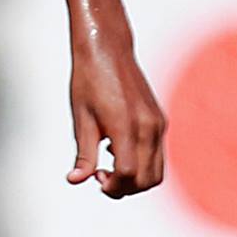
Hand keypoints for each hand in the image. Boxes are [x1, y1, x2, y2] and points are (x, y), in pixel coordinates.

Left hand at [67, 38, 165, 196]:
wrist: (106, 48)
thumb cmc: (88, 79)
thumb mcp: (81, 117)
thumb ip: (83, 152)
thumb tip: (76, 180)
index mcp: (126, 126)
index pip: (128, 173)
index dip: (113, 186)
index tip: (97, 181)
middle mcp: (148, 127)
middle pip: (147, 179)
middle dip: (126, 187)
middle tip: (101, 178)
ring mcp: (158, 124)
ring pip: (157, 170)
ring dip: (135, 178)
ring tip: (107, 165)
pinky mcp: (160, 119)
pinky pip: (157, 153)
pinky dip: (141, 162)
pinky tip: (116, 148)